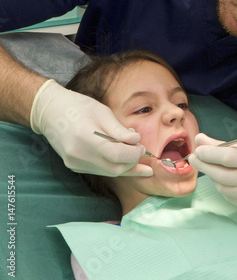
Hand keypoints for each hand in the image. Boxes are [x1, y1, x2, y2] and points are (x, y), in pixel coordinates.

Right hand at [30, 80, 152, 176]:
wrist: (50, 112)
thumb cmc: (78, 106)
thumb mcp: (102, 112)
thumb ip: (119, 130)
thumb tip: (137, 141)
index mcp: (85, 138)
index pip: (116, 155)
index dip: (134, 154)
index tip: (142, 146)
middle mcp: (78, 155)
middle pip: (114, 169)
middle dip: (133, 163)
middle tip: (142, 150)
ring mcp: (75, 163)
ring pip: (108, 173)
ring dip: (125, 166)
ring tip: (135, 153)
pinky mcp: (75, 166)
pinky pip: (100, 170)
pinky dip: (113, 164)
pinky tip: (120, 154)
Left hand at [188, 133, 236, 214]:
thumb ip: (225, 144)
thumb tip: (200, 140)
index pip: (228, 158)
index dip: (209, 154)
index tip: (198, 149)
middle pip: (222, 175)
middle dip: (205, 165)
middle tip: (194, 158)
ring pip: (224, 189)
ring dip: (214, 177)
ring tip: (212, 167)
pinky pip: (232, 198)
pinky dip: (225, 188)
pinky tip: (226, 180)